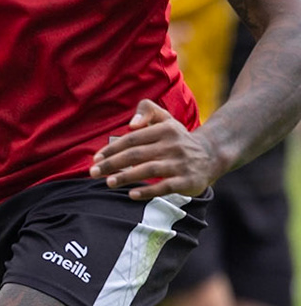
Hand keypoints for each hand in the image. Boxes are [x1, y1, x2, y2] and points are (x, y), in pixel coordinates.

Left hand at [89, 99, 224, 200]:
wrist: (211, 155)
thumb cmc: (177, 138)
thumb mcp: (166, 119)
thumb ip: (147, 110)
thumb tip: (131, 124)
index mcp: (165, 129)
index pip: (132, 139)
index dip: (112, 148)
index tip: (95, 158)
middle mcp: (174, 145)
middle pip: (137, 154)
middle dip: (112, 163)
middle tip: (93, 172)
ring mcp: (181, 164)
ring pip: (149, 170)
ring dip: (127, 176)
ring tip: (108, 182)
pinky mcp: (188, 181)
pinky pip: (165, 186)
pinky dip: (148, 191)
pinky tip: (131, 194)